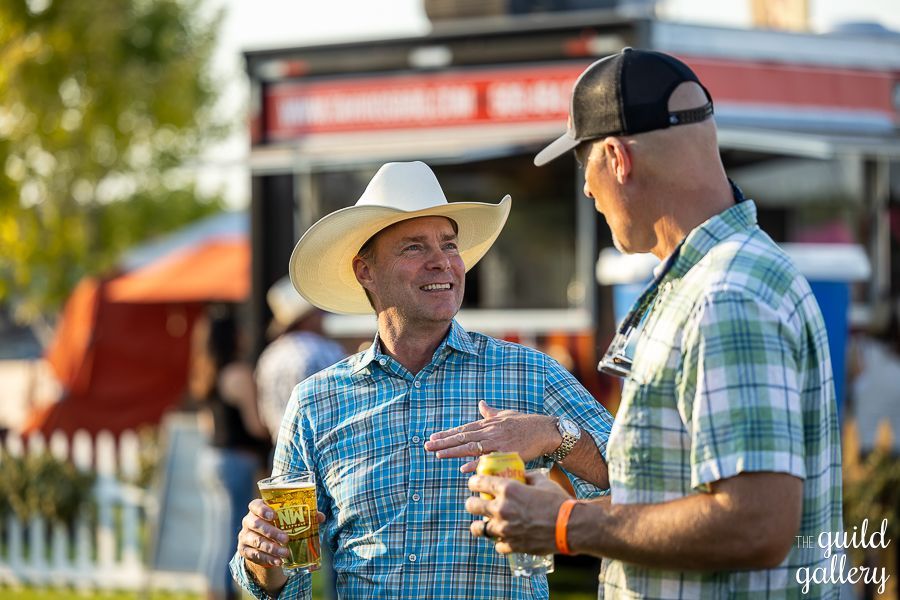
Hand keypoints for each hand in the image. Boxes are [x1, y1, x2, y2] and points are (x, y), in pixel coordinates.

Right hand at [237, 499, 325, 567]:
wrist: (264, 542)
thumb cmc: (278, 525)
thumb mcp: (287, 519)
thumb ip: (303, 516)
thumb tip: (320, 517)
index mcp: (257, 509)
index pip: (255, 505)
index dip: (262, 509)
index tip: (274, 515)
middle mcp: (248, 521)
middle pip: (255, 524)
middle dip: (271, 532)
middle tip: (286, 538)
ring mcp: (244, 536)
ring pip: (256, 541)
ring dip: (271, 548)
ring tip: (285, 553)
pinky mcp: (244, 550)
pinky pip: (254, 555)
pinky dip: (267, 558)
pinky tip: (278, 561)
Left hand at [425, 401, 559, 472]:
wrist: (546, 431)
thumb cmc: (526, 423)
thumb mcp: (506, 415)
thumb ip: (491, 412)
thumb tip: (481, 403)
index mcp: (488, 424)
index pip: (463, 430)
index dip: (447, 434)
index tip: (432, 438)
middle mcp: (490, 431)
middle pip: (463, 437)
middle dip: (444, 442)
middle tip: (427, 446)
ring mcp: (498, 442)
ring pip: (471, 446)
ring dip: (453, 451)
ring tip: (437, 454)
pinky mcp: (508, 452)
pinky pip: (488, 459)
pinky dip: (476, 463)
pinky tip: (463, 468)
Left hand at [466, 470, 568, 554]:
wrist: (571, 526)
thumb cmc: (559, 500)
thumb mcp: (542, 481)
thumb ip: (527, 477)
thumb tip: (521, 477)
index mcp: (508, 489)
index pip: (478, 482)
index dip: (473, 482)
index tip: (473, 484)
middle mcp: (501, 509)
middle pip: (472, 506)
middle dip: (472, 503)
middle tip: (475, 504)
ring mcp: (505, 529)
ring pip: (479, 529)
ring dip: (479, 525)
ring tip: (481, 524)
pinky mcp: (512, 545)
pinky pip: (497, 544)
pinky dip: (499, 541)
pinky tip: (503, 538)